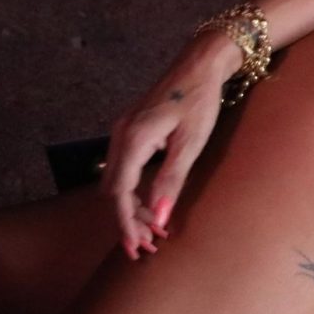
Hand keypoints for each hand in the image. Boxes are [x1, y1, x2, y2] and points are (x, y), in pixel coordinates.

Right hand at [100, 32, 241, 258]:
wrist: (200, 64)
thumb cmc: (200, 100)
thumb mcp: (191, 143)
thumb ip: (172, 180)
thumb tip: (159, 217)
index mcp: (133, 138)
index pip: (119, 192)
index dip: (125, 223)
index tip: (134, 247)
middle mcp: (120, 135)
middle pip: (113, 191)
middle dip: (128, 221)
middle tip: (147, 248)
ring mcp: (123, 132)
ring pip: (118, 182)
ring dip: (132, 209)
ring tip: (153, 234)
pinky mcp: (131, 132)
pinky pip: (125, 169)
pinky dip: (134, 192)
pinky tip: (151, 205)